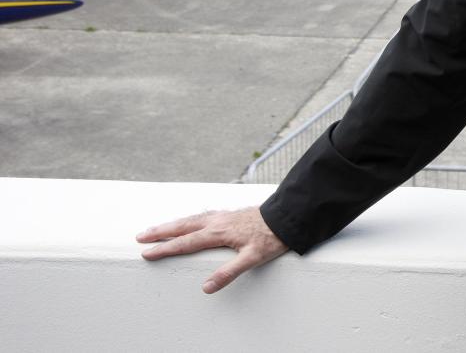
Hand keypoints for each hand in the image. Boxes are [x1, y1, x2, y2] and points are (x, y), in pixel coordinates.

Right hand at [136, 206, 287, 293]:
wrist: (287, 217)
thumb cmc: (271, 238)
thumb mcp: (253, 258)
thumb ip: (229, 273)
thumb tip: (206, 287)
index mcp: (219, 233)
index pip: (186, 243)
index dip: (165, 249)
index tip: (146, 253)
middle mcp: (217, 222)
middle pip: (183, 227)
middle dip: (160, 232)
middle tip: (140, 236)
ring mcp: (223, 216)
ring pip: (191, 219)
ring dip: (172, 224)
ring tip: (157, 228)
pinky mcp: (230, 214)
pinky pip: (202, 215)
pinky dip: (189, 219)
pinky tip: (189, 221)